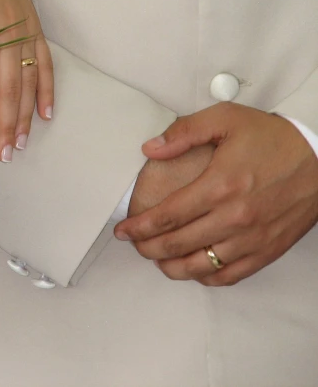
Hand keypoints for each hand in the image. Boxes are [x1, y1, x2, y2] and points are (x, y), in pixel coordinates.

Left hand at [0, 0, 53, 162]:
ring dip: (26, 115)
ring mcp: (26, 31)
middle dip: (6, 126)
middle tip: (3, 156)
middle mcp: (8, 35)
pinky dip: (47, 89)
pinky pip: (46, 63)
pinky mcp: (35, 27)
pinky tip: (46, 113)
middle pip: (10, 91)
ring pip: (29, 81)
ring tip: (21, 143)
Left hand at [115, 103, 317, 285]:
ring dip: (171, 267)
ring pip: (200, 266)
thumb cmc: (273, 138)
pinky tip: (191, 268)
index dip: (139, 227)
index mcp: (220, 186)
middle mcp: (234, 218)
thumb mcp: (226, 119)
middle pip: (177, 245)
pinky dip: (205, 276)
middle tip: (134, 244)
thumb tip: (150, 148)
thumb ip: (184, 132)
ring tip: (156, 258)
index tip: (123, 231)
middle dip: (147, 248)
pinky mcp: (267, 250)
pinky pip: (229, 275)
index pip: (167, 217)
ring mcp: (252, 238)